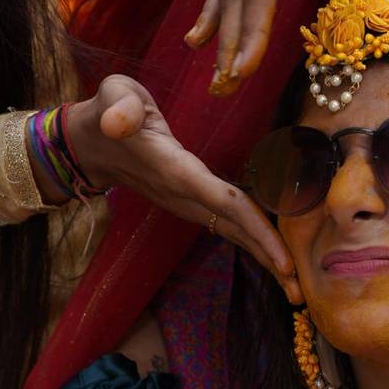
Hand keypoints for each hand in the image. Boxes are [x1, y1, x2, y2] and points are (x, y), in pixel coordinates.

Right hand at [66, 74, 300, 301]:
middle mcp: (185, 194)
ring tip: (295, 288)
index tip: (283, 260)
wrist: (89, 143)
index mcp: (175, 169)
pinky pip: (227, 225)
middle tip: (300, 292)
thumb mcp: (112, 96)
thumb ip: (119, 106)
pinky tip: (276, 261)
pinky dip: (253, 243)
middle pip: (234, 229)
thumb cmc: (110, 111)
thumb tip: (116, 122)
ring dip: (264, 259)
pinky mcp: (192, 202)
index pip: (223, 201)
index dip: (255, 228)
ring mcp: (188, 203)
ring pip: (232, 233)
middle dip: (268, 259)